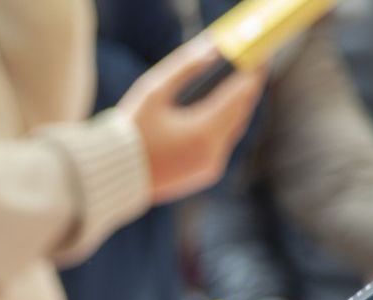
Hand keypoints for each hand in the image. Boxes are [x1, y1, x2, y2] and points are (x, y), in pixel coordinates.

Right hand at [118, 37, 263, 202]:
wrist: (115, 176)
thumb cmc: (131, 131)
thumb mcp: (154, 91)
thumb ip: (184, 67)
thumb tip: (212, 50)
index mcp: (203, 130)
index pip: (239, 94)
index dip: (251, 74)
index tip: (257, 58)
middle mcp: (213, 151)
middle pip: (241, 113)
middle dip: (246, 91)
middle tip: (251, 70)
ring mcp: (210, 166)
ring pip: (233, 131)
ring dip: (236, 110)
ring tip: (237, 89)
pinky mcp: (205, 175)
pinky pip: (222, 146)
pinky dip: (223, 129)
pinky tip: (221, 115)